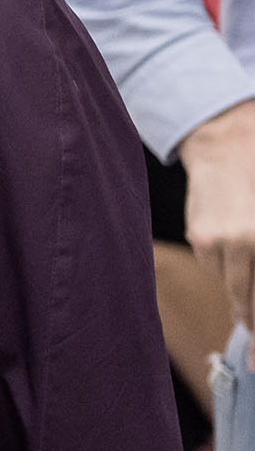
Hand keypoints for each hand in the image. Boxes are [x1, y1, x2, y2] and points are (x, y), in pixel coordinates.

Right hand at [180, 99, 254, 335]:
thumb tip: (252, 308)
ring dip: (243, 290)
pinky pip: (214, 267)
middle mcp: (250, 243)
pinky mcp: (201, 237)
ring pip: (235, 287)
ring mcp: (223, 242)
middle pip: (252, 303)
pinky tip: (232, 238)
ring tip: (246, 257)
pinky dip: (226, 263)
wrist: (231, 142)